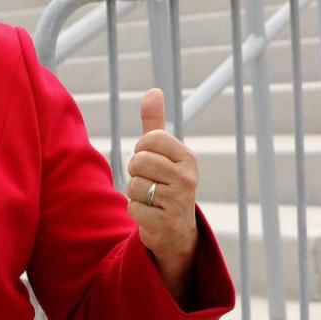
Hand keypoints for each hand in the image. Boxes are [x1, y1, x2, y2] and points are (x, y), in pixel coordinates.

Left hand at [126, 88, 198, 302]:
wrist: (176, 228)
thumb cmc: (166, 182)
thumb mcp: (162, 152)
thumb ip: (154, 123)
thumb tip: (153, 91)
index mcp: (188, 158)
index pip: (149, 139)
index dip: (141, 149)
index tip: (151, 161)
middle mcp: (188, 178)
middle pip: (138, 161)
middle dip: (136, 172)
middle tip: (150, 182)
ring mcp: (178, 201)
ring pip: (133, 185)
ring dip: (135, 194)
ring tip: (151, 199)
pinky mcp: (165, 222)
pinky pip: (133, 208)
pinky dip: (136, 211)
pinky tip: (151, 214)